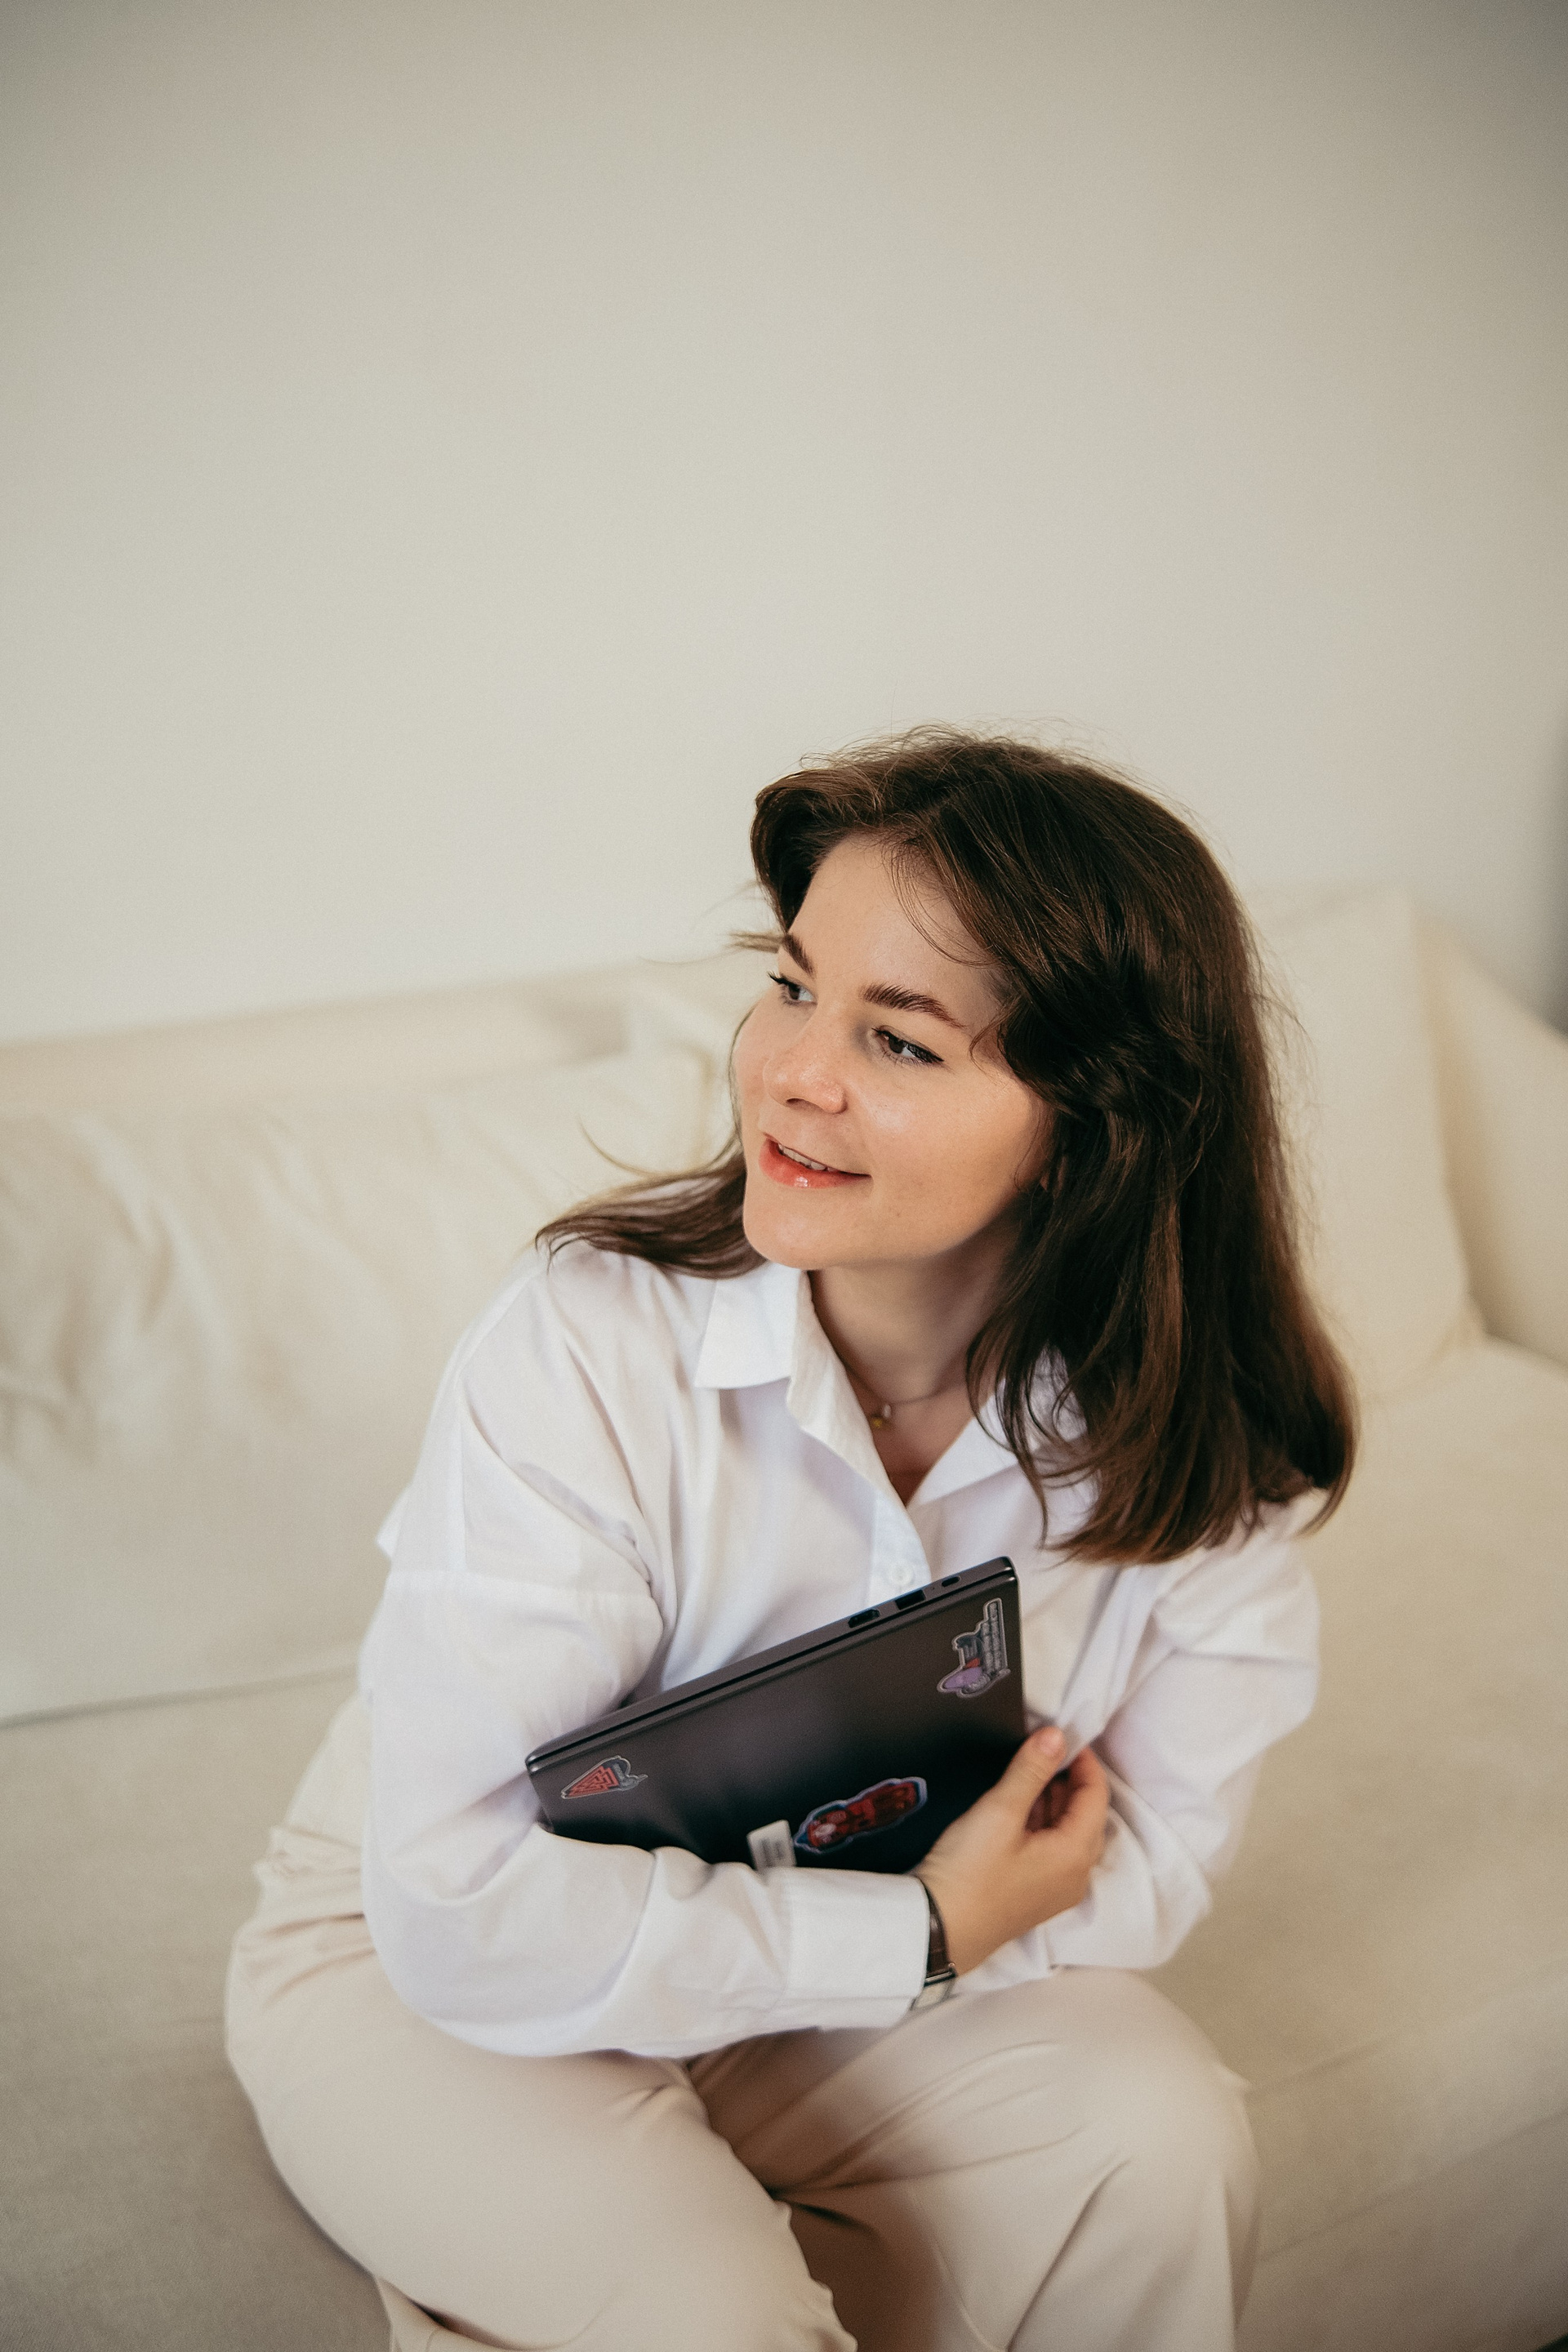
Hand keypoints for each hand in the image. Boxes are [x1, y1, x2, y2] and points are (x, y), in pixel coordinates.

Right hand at [913, 1726, 1108, 1976]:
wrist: (938, 1930)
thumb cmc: (970, 1873)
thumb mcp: (999, 1812)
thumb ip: (1030, 1771)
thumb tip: (1057, 1735)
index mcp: (1076, 1854)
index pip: (1096, 1796)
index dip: (1084, 1762)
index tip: (1063, 1735)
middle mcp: (1076, 1875)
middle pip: (1085, 1815)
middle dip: (1067, 1780)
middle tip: (1041, 1750)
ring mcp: (1056, 1889)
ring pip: (1067, 1833)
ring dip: (1053, 1801)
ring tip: (1027, 1772)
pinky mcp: (1035, 1895)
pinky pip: (1051, 1850)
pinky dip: (1041, 1824)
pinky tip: (1017, 1809)